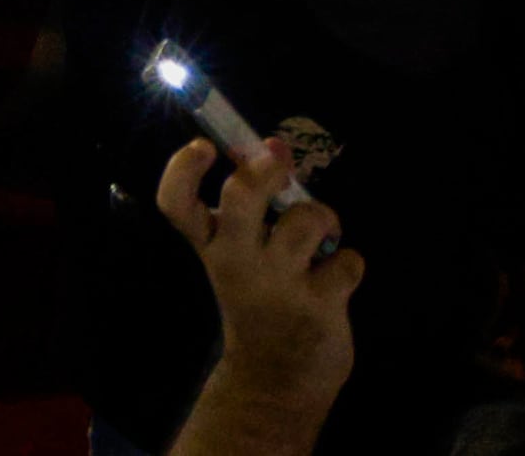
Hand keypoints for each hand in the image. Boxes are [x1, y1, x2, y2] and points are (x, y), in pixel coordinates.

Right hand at [162, 138, 361, 422]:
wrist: (275, 379)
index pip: (177, 203)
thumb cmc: (258, 302)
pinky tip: (335, 282)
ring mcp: (278, 284)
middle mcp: (237, 262)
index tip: (203, 146)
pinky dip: (348, 265)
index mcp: (213, 248)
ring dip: (325, 219)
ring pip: (310, 220)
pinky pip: (348, 261)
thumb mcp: (241, 257)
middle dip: (266, 169)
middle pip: (241, 198)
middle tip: (280, 157)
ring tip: (321, 237)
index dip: (183, 168)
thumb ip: (254, 208)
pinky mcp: (319, 306)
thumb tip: (272, 144)